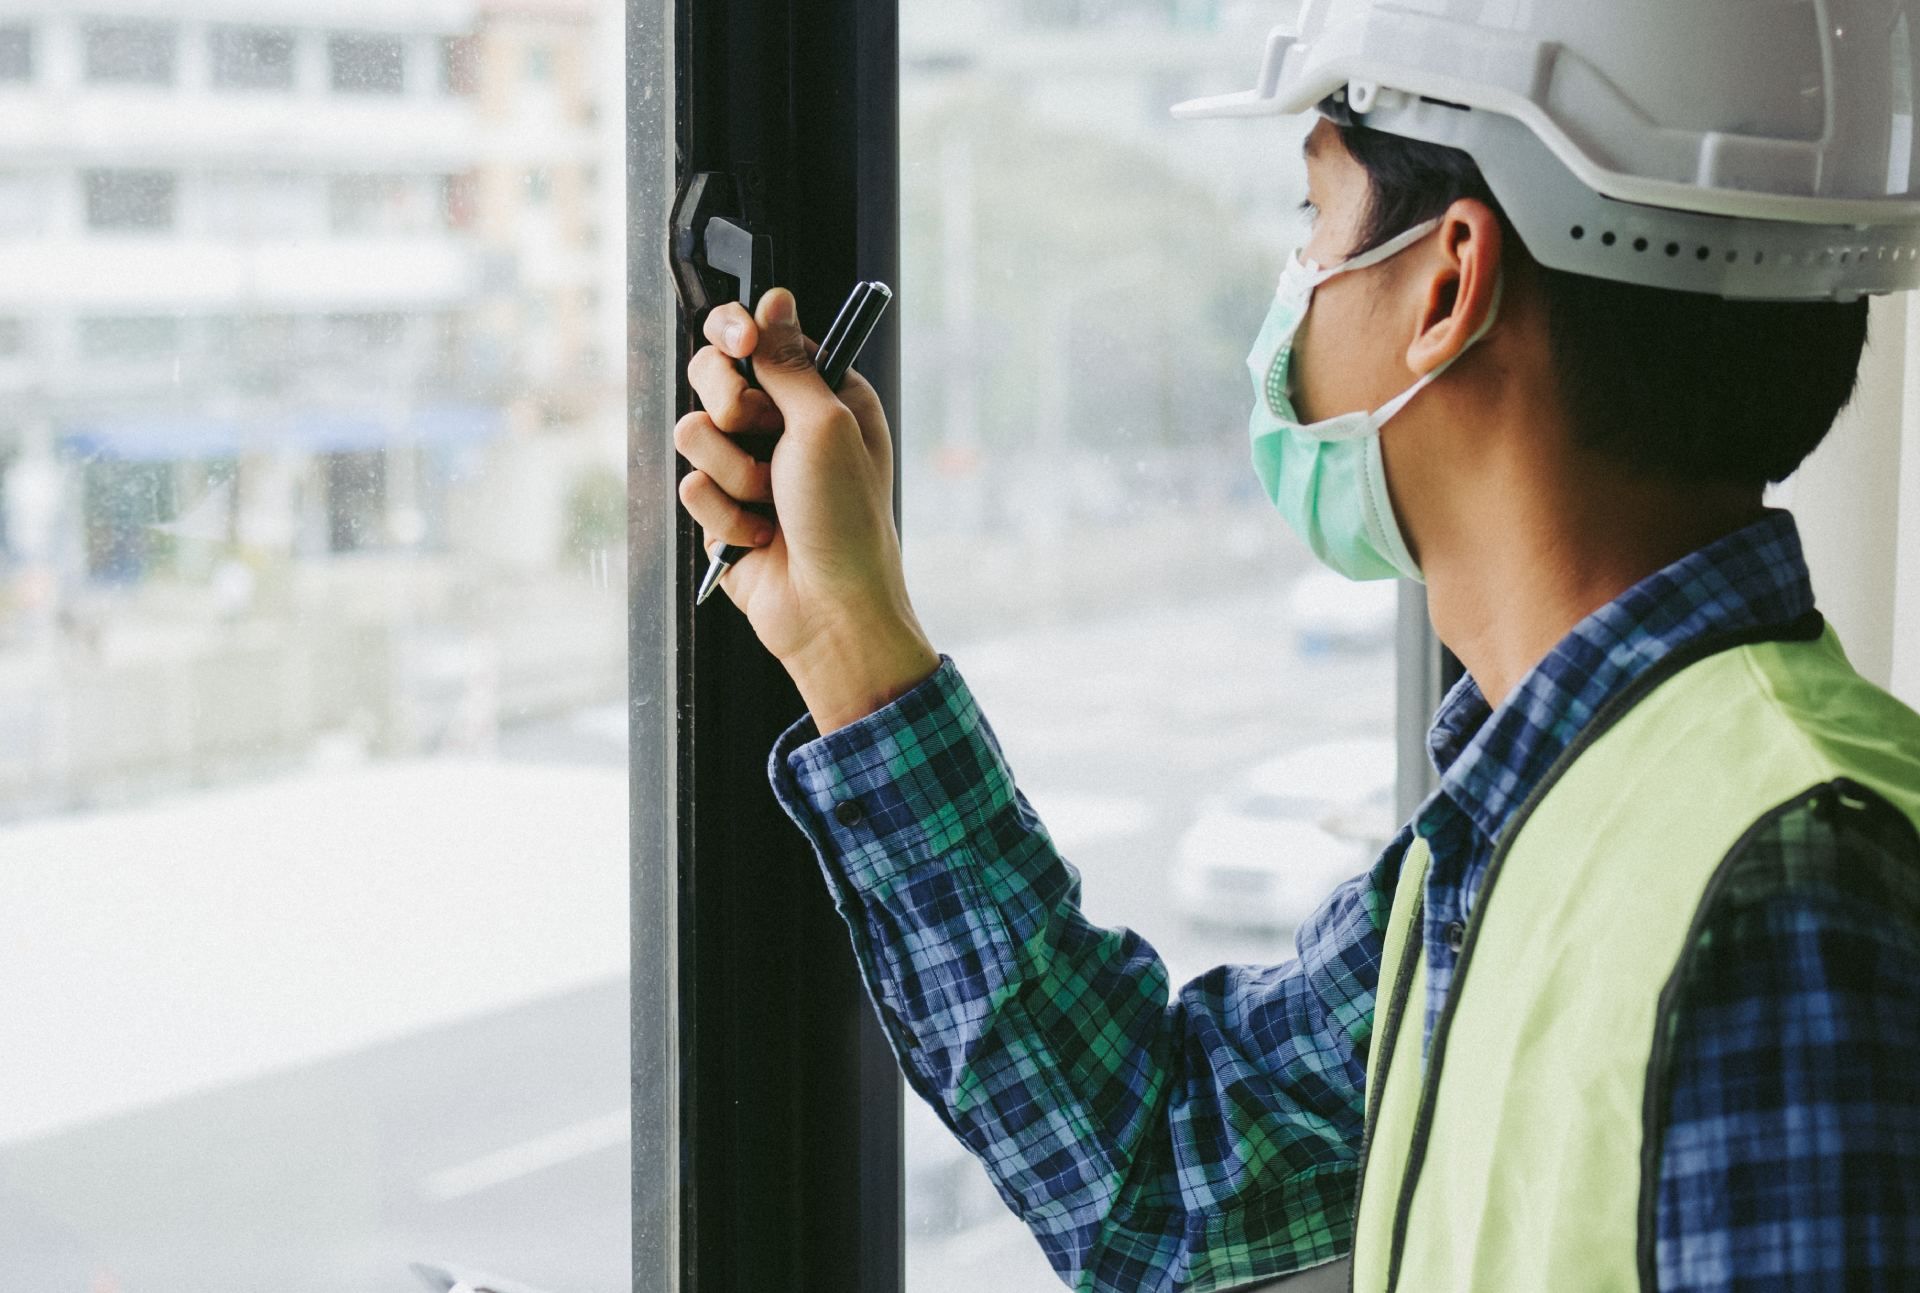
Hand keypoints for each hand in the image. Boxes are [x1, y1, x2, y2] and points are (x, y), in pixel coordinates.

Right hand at [676, 287, 937, 723]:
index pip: (760, 338)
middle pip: (713, 376)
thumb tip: (774, 299)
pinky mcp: (724, 510)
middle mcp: (785, 427)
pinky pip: (692, 489)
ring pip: (693, 433)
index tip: (736, 340)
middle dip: (726, 404)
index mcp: (824, 396)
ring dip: (731, 472)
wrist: (828, 612)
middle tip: (750, 425)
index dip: (738, 334)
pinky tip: (759, 538)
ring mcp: (751, 469)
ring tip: (769, 503)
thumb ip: (789, 362)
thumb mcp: (825, 426)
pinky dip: (723, 515)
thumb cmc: (844, 519)